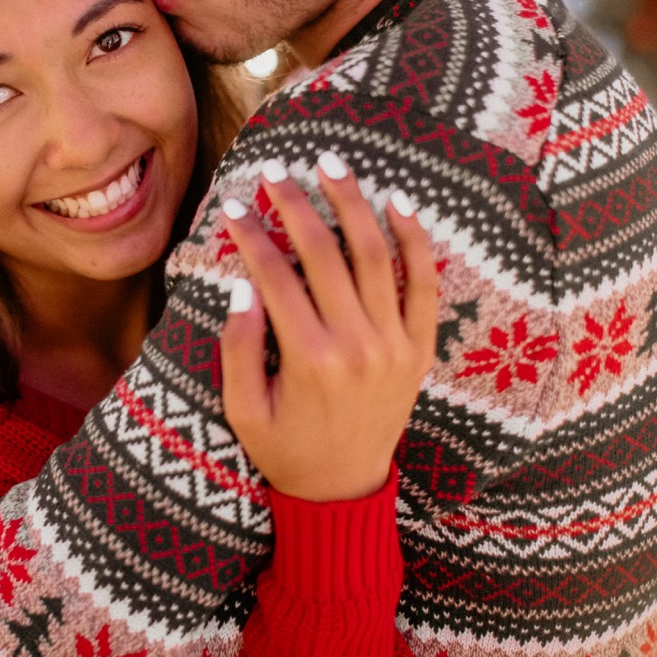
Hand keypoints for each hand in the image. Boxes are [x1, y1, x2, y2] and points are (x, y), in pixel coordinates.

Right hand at [218, 151, 436, 501]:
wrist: (344, 492)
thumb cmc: (285, 449)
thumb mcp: (243, 408)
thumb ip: (239, 348)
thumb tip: (242, 287)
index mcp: (310, 360)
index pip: (275, 276)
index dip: (250, 235)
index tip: (231, 206)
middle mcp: (358, 345)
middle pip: (325, 253)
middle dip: (296, 203)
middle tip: (275, 170)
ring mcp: (395, 344)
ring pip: (376, 254)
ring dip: (352, 203)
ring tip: (332, 164)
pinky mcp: (419, 348)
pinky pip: (424, 283)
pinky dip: (414, 239)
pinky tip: (397, 202)